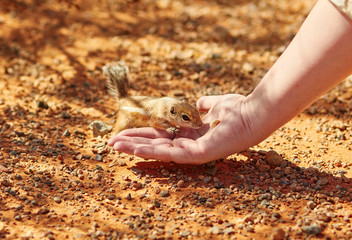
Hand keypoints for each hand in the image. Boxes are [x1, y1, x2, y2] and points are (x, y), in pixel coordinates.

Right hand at [108, 94, 260, 163]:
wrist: (254, 113)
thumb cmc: (237, 109)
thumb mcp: (215, 105)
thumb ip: (204, 106)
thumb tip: (198, 103)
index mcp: (190, 135)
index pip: (161, 137)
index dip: (142, 135)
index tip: (124, 132)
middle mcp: (189, 145)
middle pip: (155, 145)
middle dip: (133, 143)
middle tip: (111, 143)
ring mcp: (193, 152)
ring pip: (158, 152)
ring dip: (135, 149)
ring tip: (115, 147)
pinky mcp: (198, 155)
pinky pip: (171, 155)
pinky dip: (151, 152)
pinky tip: (133, 148)